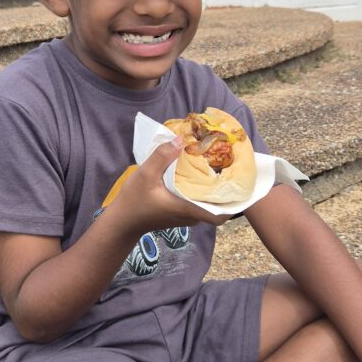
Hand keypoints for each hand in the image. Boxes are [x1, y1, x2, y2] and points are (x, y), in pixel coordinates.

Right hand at [112, 138, 230, 236]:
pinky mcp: (179, 215)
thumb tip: (180, 139)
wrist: (122, 222)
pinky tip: (199, 178)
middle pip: (217, 208)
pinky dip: (202, 194)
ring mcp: (185, 217)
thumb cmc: (133, 201)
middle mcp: (190, 216)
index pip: (220, 215)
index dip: (233, 203)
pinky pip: (198, 204)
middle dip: (226, 192)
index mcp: (187, 209)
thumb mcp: (145, 174)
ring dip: (213, 192)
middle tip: (230, 170)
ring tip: (218, 170)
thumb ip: (162, 156)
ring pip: (207, 206)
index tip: (239, 186)